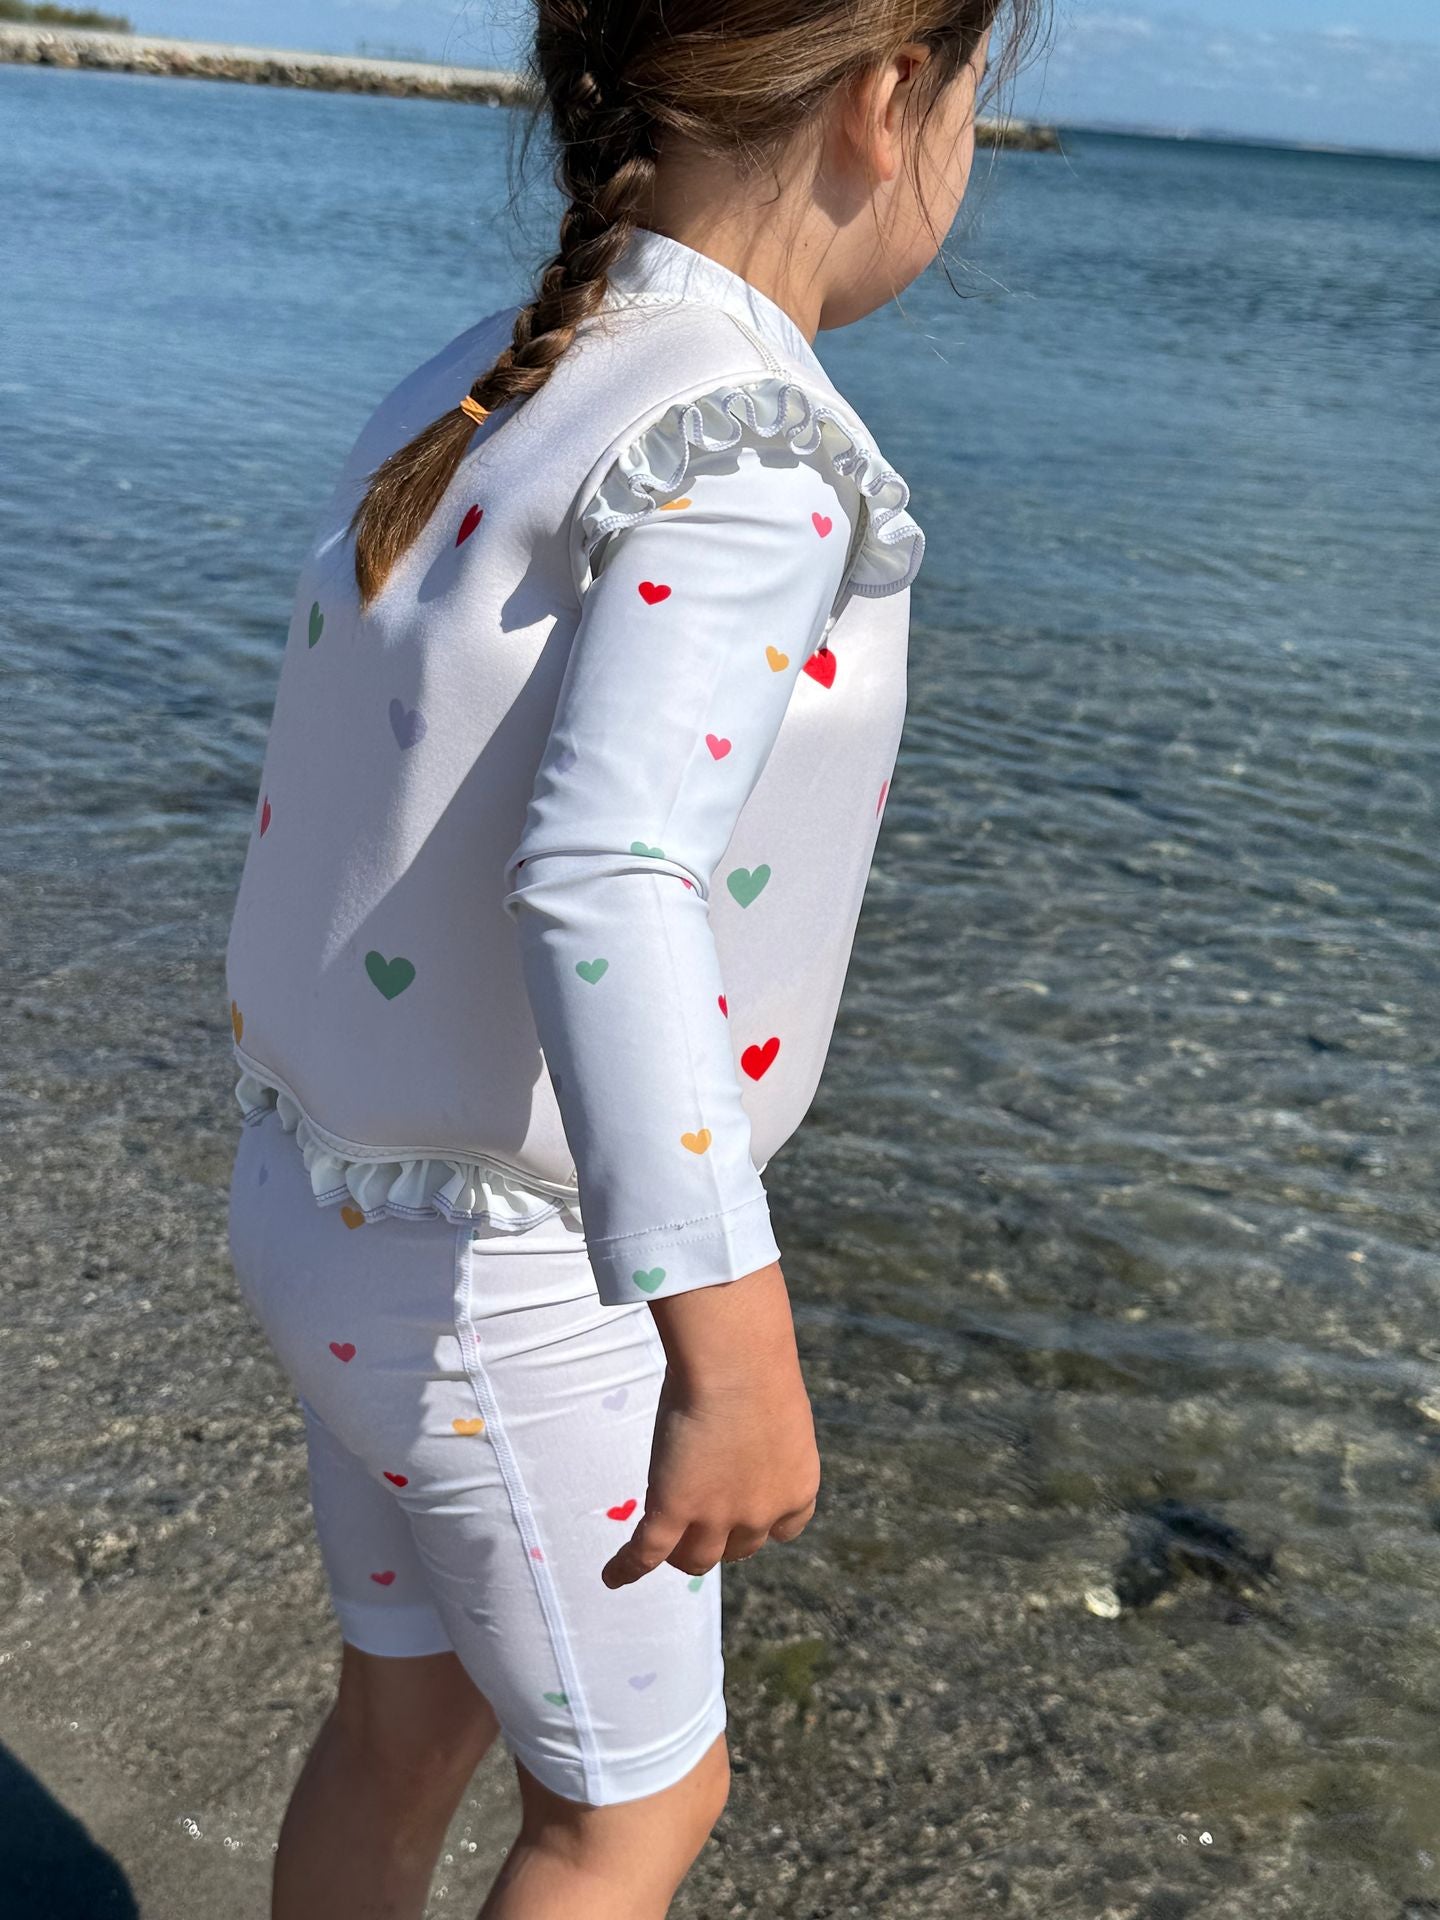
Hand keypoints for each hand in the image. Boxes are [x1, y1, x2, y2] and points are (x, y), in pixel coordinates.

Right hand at [600, 1262, 819, 1587]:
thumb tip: (739, 1430)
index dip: (759, 1524)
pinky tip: (611, 1577)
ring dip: (679, 1553)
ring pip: (695, 1559)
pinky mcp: (674, 1510)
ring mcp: (718, 1517)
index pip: (782, 1529)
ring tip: (660, 1543)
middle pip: (738, 1548)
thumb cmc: (756, 1365)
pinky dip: (627, 1568)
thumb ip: (763, 1438)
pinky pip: (646, 1552)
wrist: (737, 1360)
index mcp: (798, 1488)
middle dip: (719, 1537)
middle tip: (697, 1516)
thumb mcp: (776, 1412)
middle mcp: (763, 1513)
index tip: (743, 1512)